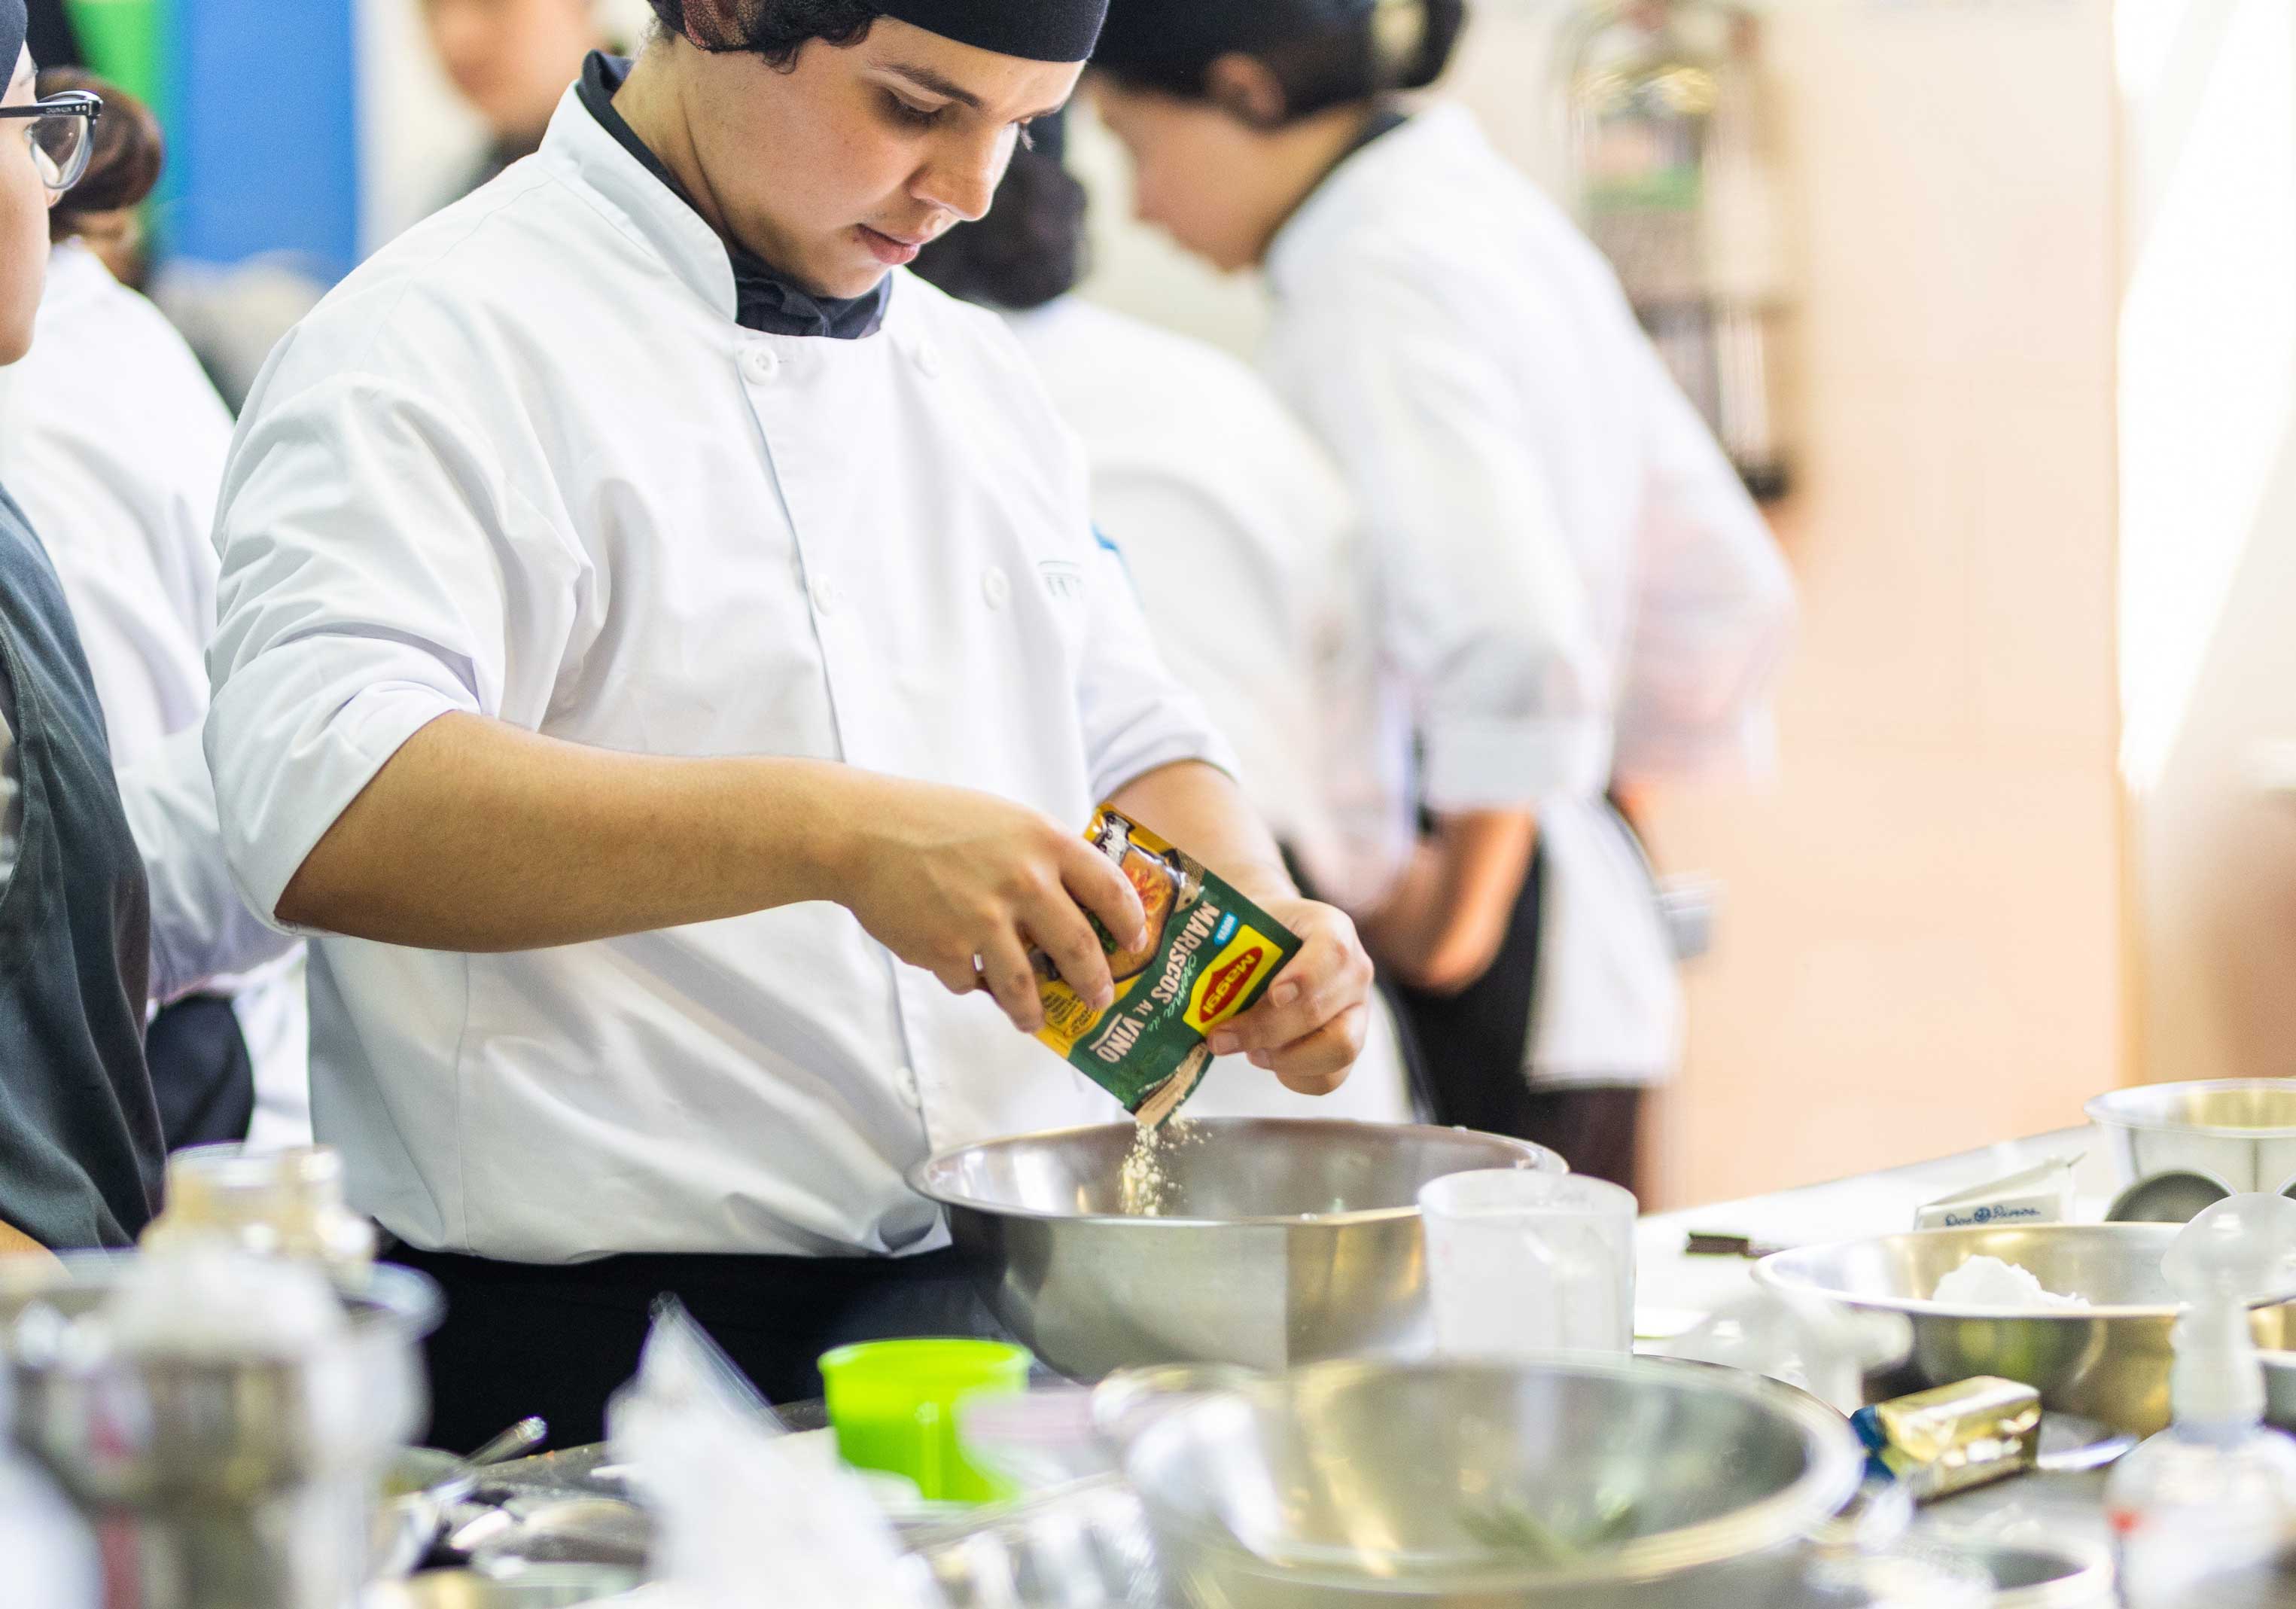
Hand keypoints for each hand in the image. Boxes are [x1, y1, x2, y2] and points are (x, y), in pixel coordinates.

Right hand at [834, 777, 1145, 1033]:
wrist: (862, 833)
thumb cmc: (933, 821)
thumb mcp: (1003, 819)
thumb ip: (1041, 856)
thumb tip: (1076, 903)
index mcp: (1044, 842)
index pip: (1111, 889)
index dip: (1131, 924)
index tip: (1135, 945)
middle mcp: (1023, 881)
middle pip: (1081, 948)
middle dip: (1096, 983)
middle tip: (1100, 999)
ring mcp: (984, 919)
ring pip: (1026, 986)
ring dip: (1034, 1011)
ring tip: (1034, 1019)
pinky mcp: (946, 949)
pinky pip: (971, 982)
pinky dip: (969, 982)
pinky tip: (962, 971)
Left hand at [1204, 898, 1373, 1094]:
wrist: (1275, 939)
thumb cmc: (1254, 933)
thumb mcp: (1240, 924)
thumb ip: (1218, 944)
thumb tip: (1170, 971)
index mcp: (1331, 928)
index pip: (1332, 950)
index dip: (1305, 976)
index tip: (1274, 995)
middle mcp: (1355, 970)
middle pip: (1323, 1009)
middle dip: (1268, 1029)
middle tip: (1222, 1038)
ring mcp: (1357, 1010)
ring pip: (1339, 1048)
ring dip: (1285, 1058)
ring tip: (1249, 1052)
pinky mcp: (1348, 1043)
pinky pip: (1330, 1076)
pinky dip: (1294, 1076)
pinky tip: (1264, 1059)